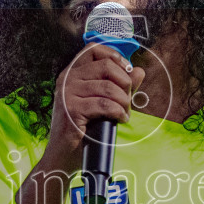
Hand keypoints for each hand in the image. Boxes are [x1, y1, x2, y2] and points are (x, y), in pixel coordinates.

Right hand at [44, 42, 144, 171]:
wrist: (64, 155)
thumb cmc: (82, 128)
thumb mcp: (102, 102)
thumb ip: (119, 86)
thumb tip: (139, 71)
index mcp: (71, 73)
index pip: (93, 49)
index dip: (115, 56)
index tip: (127, 71)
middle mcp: (67, 79)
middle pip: (106, 66)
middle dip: (124, 83)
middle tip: (128, 99)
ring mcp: (67, 93)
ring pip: (108, 87)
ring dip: (124, 102)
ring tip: (125, 113)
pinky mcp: (72, 110)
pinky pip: (104, 105)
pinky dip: (118, 112)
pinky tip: (121, 119)